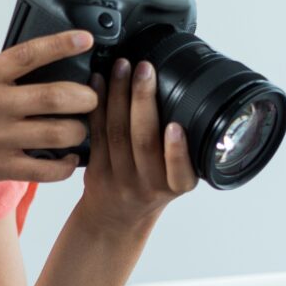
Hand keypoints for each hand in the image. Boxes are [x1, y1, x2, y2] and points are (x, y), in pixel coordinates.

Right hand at [0, 30, 100, 196]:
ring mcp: (0, 139)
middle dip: (86, 96)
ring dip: (80, 131)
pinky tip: (69, 158)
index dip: (62, 44)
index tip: (86, 39)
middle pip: (58, 96)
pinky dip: (68, 165)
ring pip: (61, 134)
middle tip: (91, 97)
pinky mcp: (2, 167)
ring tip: (79, 128)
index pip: (30, 54)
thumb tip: (33, 61)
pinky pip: (49, 170)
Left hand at [79, 57, 199, 229]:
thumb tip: (190, 97)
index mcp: (176, 185)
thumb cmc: (151, 190)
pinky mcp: (95, 170)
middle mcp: (148, 184)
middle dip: (143, 100)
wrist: (116, 219)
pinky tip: (98, 81)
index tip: (177, 127)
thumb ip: (185, 150)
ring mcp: (119, 178)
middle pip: (143, 141)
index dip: (177, 150)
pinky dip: (98, 104)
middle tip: (145, 69)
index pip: (180, 171)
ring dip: (118, 94)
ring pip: (117, 132)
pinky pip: (96, 133)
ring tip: (122, 66)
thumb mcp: (177, 178)